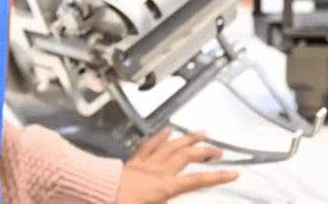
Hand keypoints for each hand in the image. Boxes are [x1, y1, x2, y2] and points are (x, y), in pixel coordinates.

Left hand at [116, 129, 238, 203]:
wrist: (95, 193)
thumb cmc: (118, 203)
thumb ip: (165, 202)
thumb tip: (176, 195)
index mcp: (164, 187)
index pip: (197, 181)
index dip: (217, 177)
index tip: (233, 173)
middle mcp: (157, 172)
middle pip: (186, 157)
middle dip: (205, 152)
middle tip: (220, 151)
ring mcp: (145, 164)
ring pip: (171, 146)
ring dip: (187, 139)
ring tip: (200, 134)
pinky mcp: (133, 163)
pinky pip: (149, 145)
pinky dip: (160, 136)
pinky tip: (166, 130)